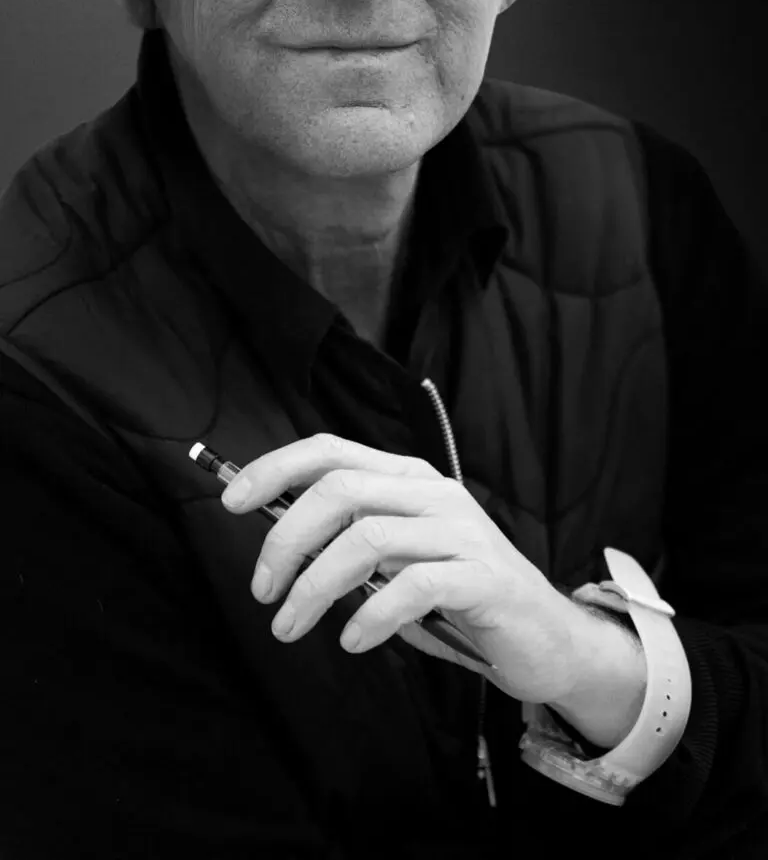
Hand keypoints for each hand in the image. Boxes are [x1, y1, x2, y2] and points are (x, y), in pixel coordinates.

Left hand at [221, 431, 590, 705]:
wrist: (544, 638)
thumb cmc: (456, 599)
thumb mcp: (398, 559)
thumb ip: (352, 541)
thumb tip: (278, 543)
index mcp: (408, 478)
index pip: (331, 450)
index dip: (276, 469)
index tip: (232, 503)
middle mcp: (433, 493)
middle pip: (340, 490)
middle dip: (286, 539)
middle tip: (263, 591)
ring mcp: (461, 532)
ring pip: (368, 539)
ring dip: (316, 587)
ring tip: (291, 627)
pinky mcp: (481, 577)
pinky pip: (412, 587)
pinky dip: (371, 617)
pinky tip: (355, 641)